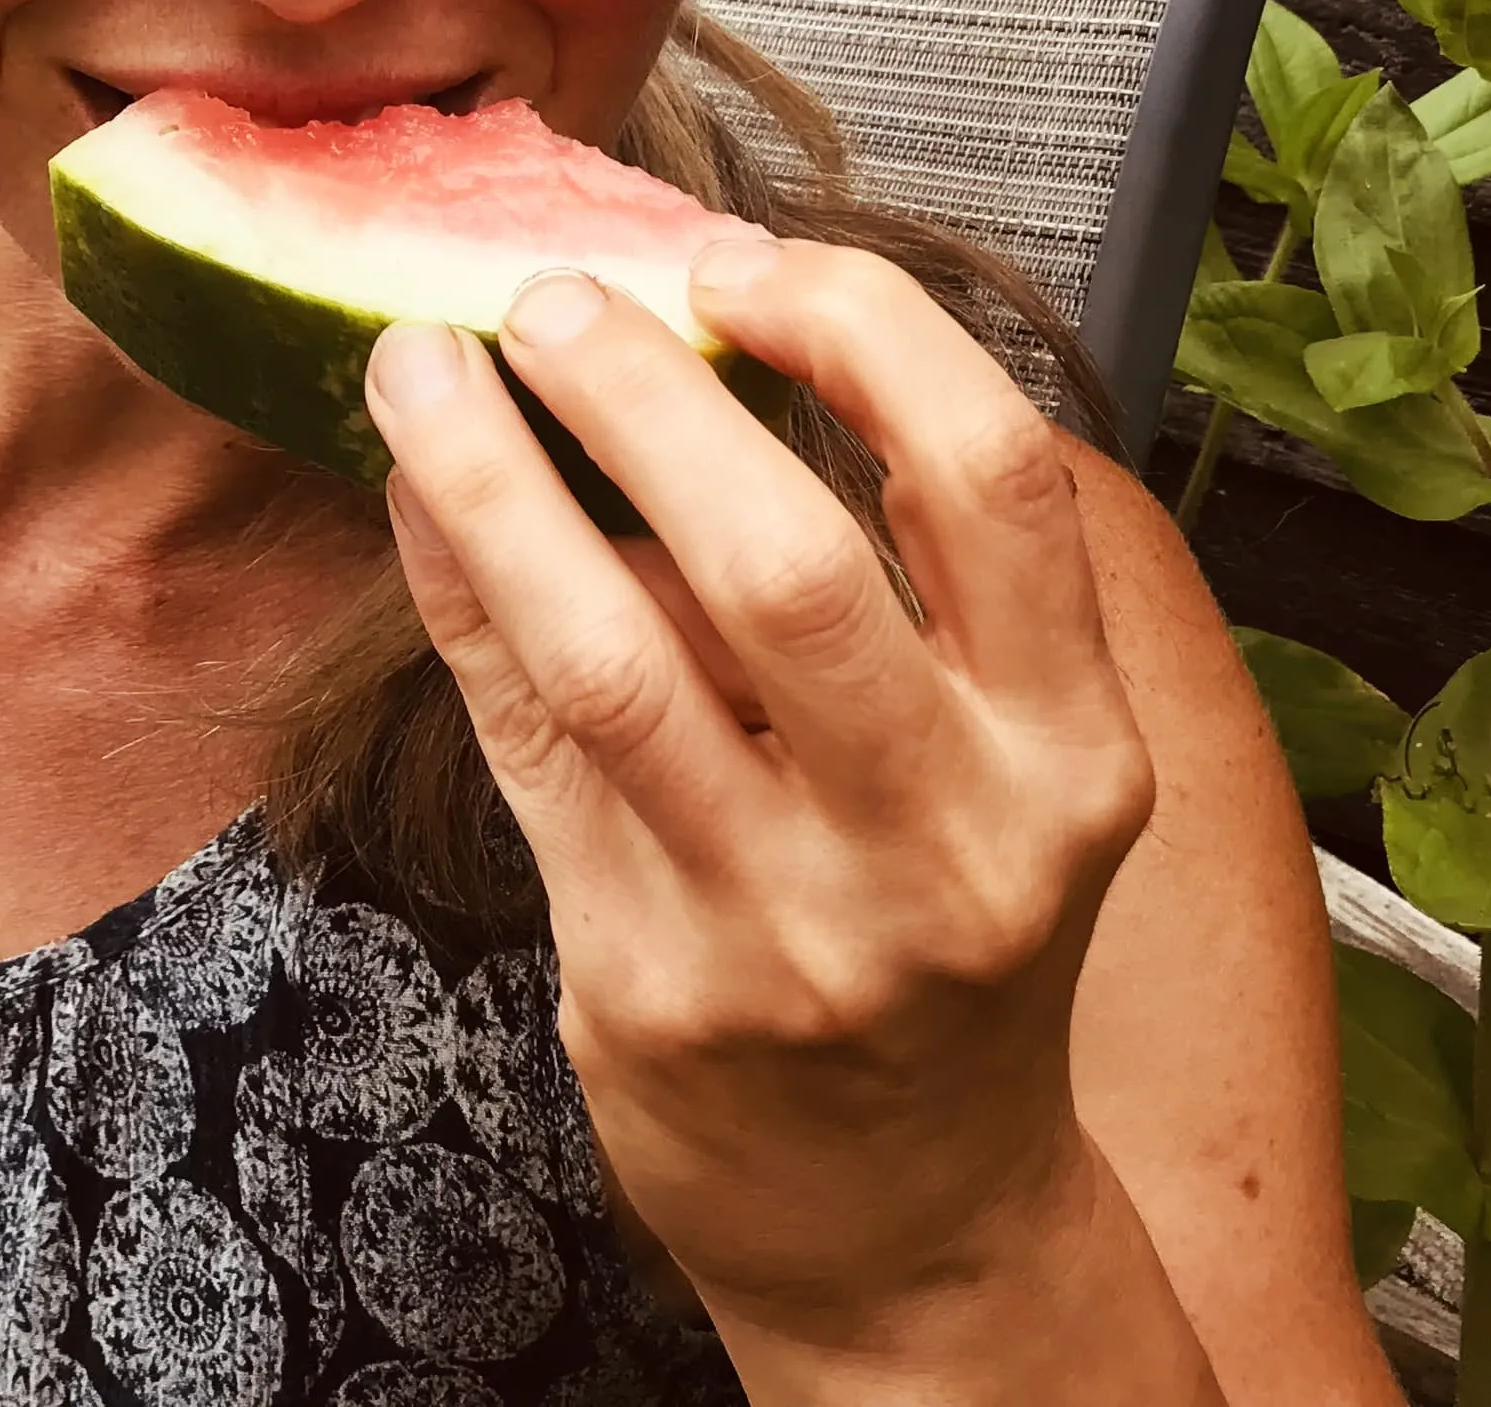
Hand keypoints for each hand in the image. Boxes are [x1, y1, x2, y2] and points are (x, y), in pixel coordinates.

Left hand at [363, 238, 1195, 1400]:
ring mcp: (790, 928)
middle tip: (552, 298)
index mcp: (1073, 752)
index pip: (993, 476)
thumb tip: (697, 319)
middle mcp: (950, 843)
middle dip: (643, 390)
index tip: (747, 266)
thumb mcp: (1005, 765)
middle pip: (785, 560)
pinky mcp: (647, 983)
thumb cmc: (948, 933)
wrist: (914, 1225)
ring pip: (613, 654)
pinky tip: (417, 501)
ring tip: (426, 363)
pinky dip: (460, 595)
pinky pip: (524, 745)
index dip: (861, 330)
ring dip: (496, 479)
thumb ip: (899, 575)